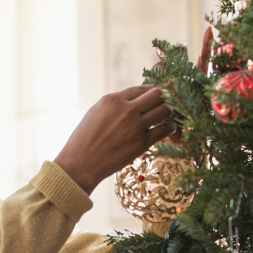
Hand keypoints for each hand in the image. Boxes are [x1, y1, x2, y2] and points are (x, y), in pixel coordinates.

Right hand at [52, 85, 174, 193]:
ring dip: (170, 110)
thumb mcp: (96, 112)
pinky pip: (165, 129)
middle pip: (158, 94)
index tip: (157, 94)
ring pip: (165, 110)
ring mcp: (135, 126)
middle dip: (165, 96)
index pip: (141, 88)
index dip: (151, 90)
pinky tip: (170, 128)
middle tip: (167, 101)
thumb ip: (115, 104)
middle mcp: (126, 110)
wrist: (81, 163)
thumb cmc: (84, 139)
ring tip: (169, 114)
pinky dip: (171, 127)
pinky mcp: (142, 143)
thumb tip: (133, 99)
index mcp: (112, 100)